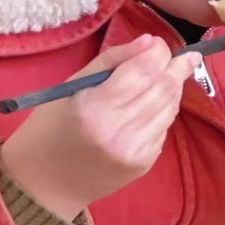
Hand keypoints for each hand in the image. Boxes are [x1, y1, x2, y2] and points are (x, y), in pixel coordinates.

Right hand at [0, 35, 197, 220]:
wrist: (43, 183)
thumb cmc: (49, 127)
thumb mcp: (71, 86)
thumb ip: (111, 61)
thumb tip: (149, 42)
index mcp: (95, 108)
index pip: (143, 70)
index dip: (158, 52)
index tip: (158, 43)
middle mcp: (119, 130)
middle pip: (163, 88)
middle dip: (176, 67)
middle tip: (181, 56)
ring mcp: (135, 150)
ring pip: (170, 107)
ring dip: (174, 87)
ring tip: (171, 74)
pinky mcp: (144, 163)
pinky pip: (164, 128)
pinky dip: (164, 111)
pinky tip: (154, 104)